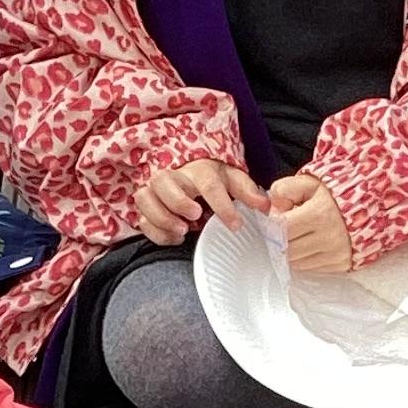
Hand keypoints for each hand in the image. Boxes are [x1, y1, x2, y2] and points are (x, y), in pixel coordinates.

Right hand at [132, 157, 263, 243]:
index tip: (236, 225)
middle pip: (164, 182)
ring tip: (183, 231)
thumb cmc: (210, 177)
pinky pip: (141, 219)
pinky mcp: (144, 205)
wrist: (185, 171)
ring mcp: (154, 189)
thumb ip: (247, 192)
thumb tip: (265, 206)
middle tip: (195, 217)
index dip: (223, 206)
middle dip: (177, 201)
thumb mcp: (231, 180)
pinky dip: (156, 231)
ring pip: (146, 198)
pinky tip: (175, 237)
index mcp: (198, 169)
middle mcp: (173, 176)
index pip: (209, 185)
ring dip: (162, 217)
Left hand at [266, 170, 351, 275]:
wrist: (371, 204)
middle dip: (281, 239)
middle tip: (288, 228)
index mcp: (320, 213)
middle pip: (287, 249)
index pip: (282, 228)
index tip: (278, 218)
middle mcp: (329, 237)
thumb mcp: (310, 182)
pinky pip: (312, 269)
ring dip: (292, 251)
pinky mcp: (341, 264)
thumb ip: (285, 190)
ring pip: (297, 263)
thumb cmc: (337, 193)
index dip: (274, 224)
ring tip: (301, 235)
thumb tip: (272, 211)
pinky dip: (306, 258)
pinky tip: (312, 244)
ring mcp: (336, 254)